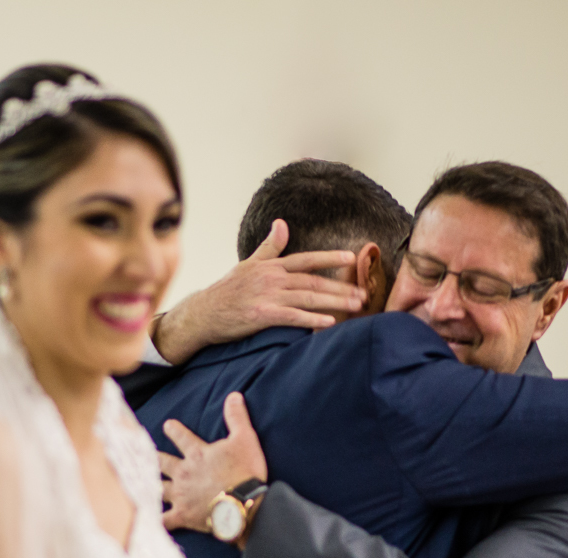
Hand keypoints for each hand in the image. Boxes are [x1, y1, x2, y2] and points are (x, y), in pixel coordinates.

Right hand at [152, 220, 362, 364]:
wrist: (203, 313)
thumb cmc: (227, 291)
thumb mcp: (248, 264)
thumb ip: (269, 247)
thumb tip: (281, 224)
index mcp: (271, 266)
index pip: (306, 259)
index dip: (330, 257)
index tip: (352, 256)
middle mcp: (271, 278)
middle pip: (313, 281)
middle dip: (341, 287)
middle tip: (364, 294)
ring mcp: (267, 296)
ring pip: (308, 297)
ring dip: (335, 302)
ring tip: (355, 307)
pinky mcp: (261, 315)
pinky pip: (292, 316)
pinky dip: (312, 319)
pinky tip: (329, 323)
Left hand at [159, 393, 267, 532]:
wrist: (242, 506)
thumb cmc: (244, 472)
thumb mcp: (245, 439)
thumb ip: (237, 417)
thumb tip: (233, 395)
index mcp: (197, 454)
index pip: (181, 437)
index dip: (174, 430)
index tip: (167, 425)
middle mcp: (183, 473)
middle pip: (163, 462)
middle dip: (155, 457)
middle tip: (147, 454)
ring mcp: (181, 495)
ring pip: (159, 488)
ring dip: (151, 484)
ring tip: (142, 482)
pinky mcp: (183, 515)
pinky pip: (165, 520)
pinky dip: (157, 520)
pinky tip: (148, 521)